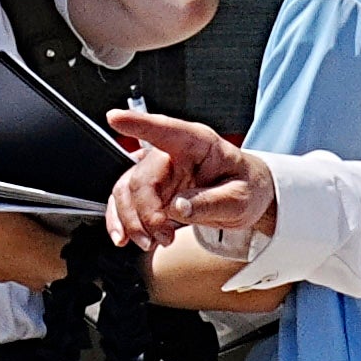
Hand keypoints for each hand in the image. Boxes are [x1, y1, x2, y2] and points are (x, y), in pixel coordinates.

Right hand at [109, 105, 275, 247]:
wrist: (246, 197)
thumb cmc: (246, 188)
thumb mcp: (242, 199)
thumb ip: (213, 202)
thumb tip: (178, 208)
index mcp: (198, 144)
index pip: (166, 130)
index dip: (139, 123)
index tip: (115, 117)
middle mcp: (171, 153)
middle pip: (142, 178)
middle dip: (146, 214)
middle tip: (164, 237)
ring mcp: (158, 172)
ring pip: (126, 191)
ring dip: (132, 221)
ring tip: (150, 243)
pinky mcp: (150, 190)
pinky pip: (123, 202)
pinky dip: (121, 221)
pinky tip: (125, 238)